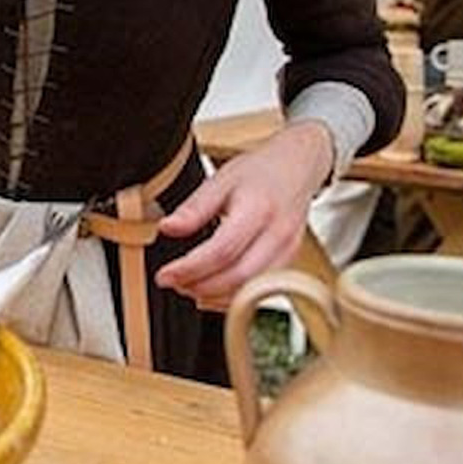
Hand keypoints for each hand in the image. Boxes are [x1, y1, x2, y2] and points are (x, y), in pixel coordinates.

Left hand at [154, 121, 333, 310]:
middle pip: (238, 276)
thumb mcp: (220, 180)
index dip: (190, 268)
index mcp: (257, 210)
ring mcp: (288, 250)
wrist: (297, 168)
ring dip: (216, 295)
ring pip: (251, 289)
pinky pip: (261, 289)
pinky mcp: (289, 260)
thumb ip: (194, 208)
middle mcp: (278, 234)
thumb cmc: (259, 172)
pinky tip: (213, 286)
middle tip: (174, 283)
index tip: (165, 275)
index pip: (221, 251)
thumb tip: (167, 228)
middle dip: (201, 286)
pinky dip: (234, 294)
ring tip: (189, 285)